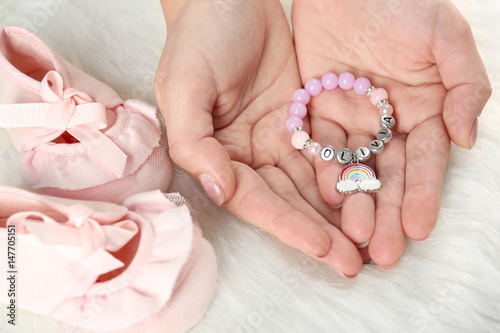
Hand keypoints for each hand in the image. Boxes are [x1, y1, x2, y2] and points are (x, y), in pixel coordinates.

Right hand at [155, 0, 362, 275]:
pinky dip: (345, 176)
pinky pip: (326, 151)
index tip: (322, 248)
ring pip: (310, 183)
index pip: (252, 199)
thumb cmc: (199, 38)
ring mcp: (276, 137)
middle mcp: (247, 153)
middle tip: (354, 262)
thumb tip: (218, 190)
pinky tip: (368, 197)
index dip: (286, 225)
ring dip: (336, 213)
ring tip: (368, 241)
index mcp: (216, 153)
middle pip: (285, 200)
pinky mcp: (301, 118)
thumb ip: (195, 141)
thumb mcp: (184, 86)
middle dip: (318, 232)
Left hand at [291, 0, 490, 266]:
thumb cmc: (403, 2)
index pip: (425, 162)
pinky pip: (320, 146)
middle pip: (388, 176)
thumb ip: (465, 87)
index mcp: (424, 110)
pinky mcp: (318, 109)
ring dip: (354, 204)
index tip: (418, 228)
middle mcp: (388, 122)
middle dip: (388, 214)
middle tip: (383, 253)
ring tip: (352, 238)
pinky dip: (322, 172)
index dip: (423, 195)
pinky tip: (325, 199)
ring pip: (353, 169)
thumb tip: (465, 141)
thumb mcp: (446, 37)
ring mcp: (352, 119)